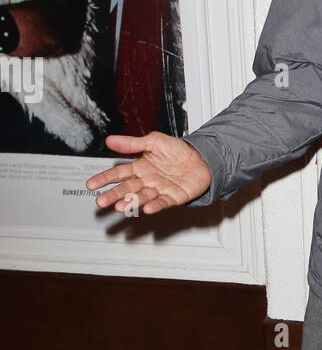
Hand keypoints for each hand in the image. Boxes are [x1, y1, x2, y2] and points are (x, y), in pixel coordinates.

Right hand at [85, 132, 211, 213]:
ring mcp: (159, 189)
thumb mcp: (153, 141)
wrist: (201, 158)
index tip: (91, 184)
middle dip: (113, 195)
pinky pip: (163, 202)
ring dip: (131, 202)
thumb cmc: (178, 150)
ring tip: (120, 207)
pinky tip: (147, 209)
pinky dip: (155, 205)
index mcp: (140, 167)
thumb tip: (110, 140)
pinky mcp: (173, 197)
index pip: (118, 173)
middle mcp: (147, 180)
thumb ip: (132, 143)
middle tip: (100, 201)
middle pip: (127, 188)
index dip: (104, 178)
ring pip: (142, 197)